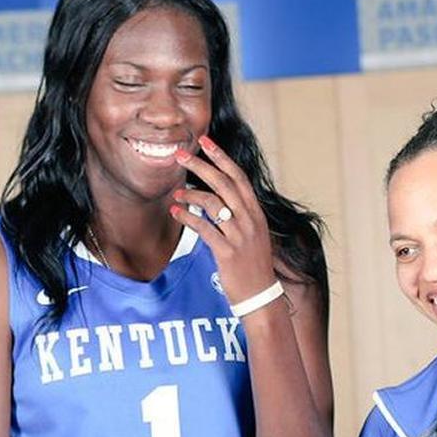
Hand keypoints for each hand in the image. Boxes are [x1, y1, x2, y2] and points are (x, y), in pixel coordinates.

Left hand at [171, 136, 276, 303]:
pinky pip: (204, 228)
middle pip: (223, 184)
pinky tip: (176, 212)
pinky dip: (187, 217)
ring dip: (190, 194)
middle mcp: (250, 220)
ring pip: (213, 204)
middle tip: (181, 155)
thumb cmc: (252, 265)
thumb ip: (239, 214)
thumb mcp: (252, 234)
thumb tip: (218, 196)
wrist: (261, 296)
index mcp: (256, 213)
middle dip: (200, 166)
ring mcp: (240, 236)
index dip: (221, 156)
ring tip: (176, 193)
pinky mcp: (227, 252)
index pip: (238, 177)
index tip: (205, 140)